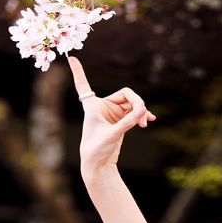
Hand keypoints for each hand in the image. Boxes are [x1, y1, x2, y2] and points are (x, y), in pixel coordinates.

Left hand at [68, 57, 151, 181]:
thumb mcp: (112, 135)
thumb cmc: (97, 150)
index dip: (78, 72)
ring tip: (146, 122)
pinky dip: (141, 115)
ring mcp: (113, 113)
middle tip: (143, 115)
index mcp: (92, 106)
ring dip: (141, 111)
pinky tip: (150, 120)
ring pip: (132, 104)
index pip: (83, 85)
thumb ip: (128, 122)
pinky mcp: (121, 120)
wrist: (98, 165)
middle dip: (137, 103)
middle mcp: (102, 106)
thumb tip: (143, 110)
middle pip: (126, 94)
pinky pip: (134, 112)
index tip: (71, 57)